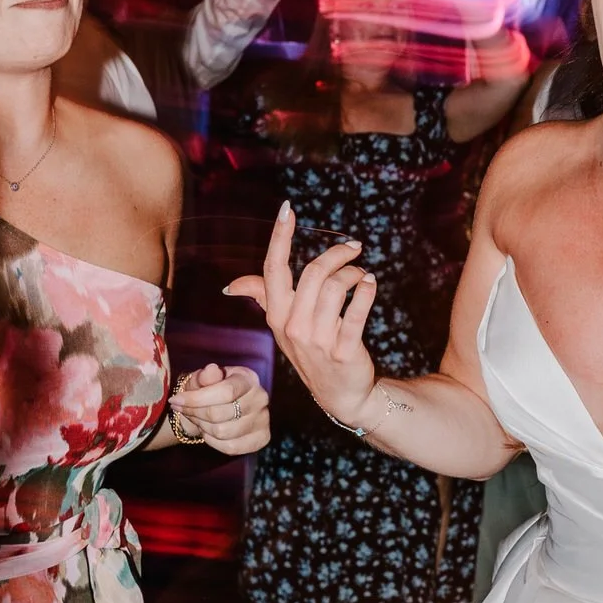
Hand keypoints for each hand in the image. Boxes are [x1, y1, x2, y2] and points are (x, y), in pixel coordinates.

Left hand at [170, 362, 269, 455]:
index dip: (197, 399)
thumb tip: (211, 370)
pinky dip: (213, 442)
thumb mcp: (203, 379)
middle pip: (220, 414)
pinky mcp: (262, 438)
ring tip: (196, 419)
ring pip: (223, 432)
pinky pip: (231, 447)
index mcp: (248, 378)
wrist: (218, 407)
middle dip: (195, 414)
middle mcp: (260, 397)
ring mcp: (263, 419)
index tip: (175, 401)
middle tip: (182, 409)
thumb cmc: (208, 390)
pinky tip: (208, 431)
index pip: (225, 392)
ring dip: (203, 427)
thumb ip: (205, 376)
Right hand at [225, 203, 385, 432]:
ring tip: (362, 274)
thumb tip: (232, 284)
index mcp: (277, 315)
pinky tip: (370, 284)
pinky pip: (356, 311)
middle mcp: (293, 326)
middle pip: (313, 273)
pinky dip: (366, 291)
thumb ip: (262, 299)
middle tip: (354, 248)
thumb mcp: (282, 326)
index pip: (273, 269)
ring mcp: (317, 340)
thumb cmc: (310, 351)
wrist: (339, 393)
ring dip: (354, 274)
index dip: (280, 236)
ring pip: (335, 287)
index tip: (287, 208)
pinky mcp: (343, 350)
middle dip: (337, 254)